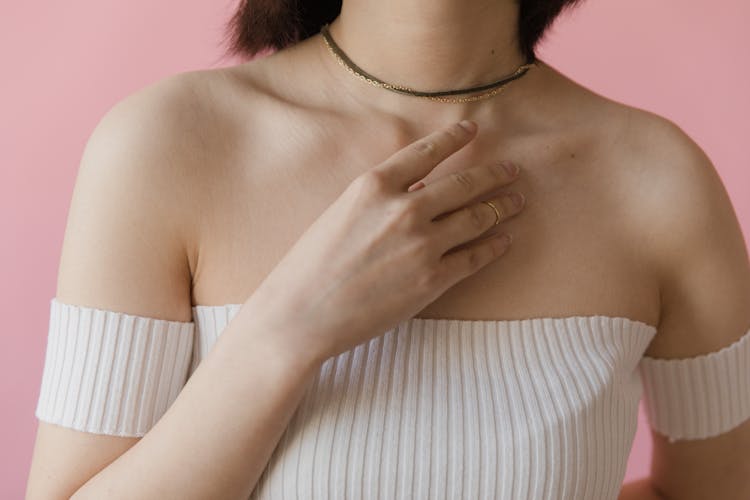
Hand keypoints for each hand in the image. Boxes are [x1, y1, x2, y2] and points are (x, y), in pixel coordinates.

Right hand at [244, 120, 525, 363]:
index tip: (474, 129)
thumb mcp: (342, 213)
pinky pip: (476, 257)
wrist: (302, 314)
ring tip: (517, 201)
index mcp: (374, 185)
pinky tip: (505, 239)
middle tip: (513, 170)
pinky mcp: (432, 280)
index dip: (455, 137)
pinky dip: (495, 245)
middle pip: (464, 183)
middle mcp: (404, 208)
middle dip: (495, 173)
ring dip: (503, 207)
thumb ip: (381, 198)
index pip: (427, 151)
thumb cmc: (312, 264)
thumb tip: (420, 189)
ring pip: (477, 218)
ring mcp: (422, 244)